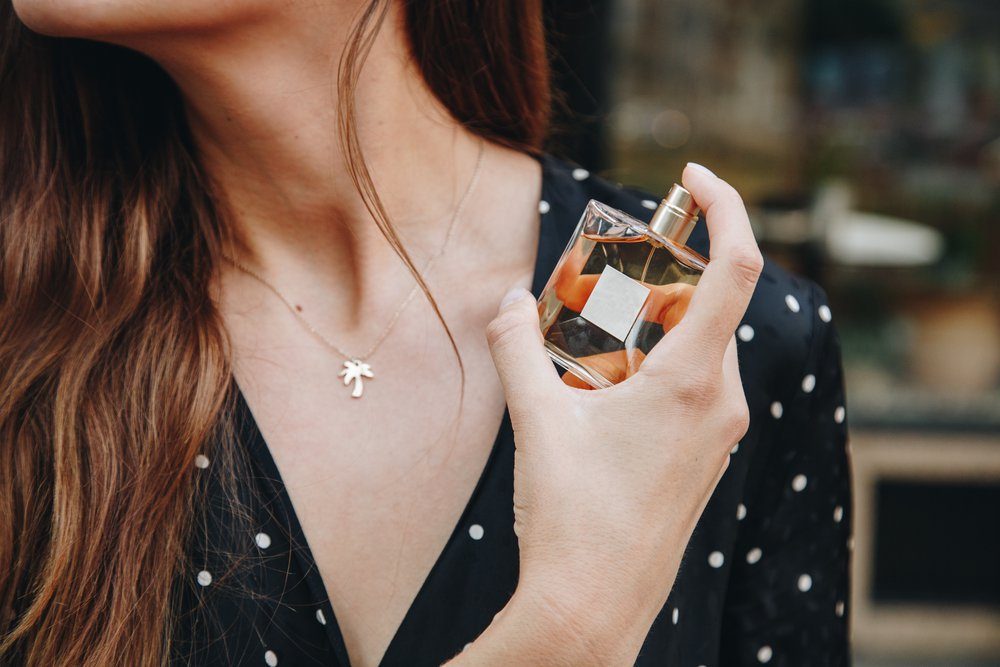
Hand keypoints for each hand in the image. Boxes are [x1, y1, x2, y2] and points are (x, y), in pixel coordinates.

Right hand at [452, 164, 762, 664]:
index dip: (725, 207)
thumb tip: (505, 298)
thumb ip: (516, 347)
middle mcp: (721, 402)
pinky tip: (612, 390)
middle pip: (714, 305)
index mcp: (692, 380)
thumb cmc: (571, 515)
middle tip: (613, 271)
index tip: (691, 177)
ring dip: (662, 324)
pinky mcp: (706, 458)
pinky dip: (665, 363)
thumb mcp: (537, 419)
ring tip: (598, 339)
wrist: (593, 606)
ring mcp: (719, 435)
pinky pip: (699, 387)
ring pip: (706, 349)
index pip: (738, 267)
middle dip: (669, 274)